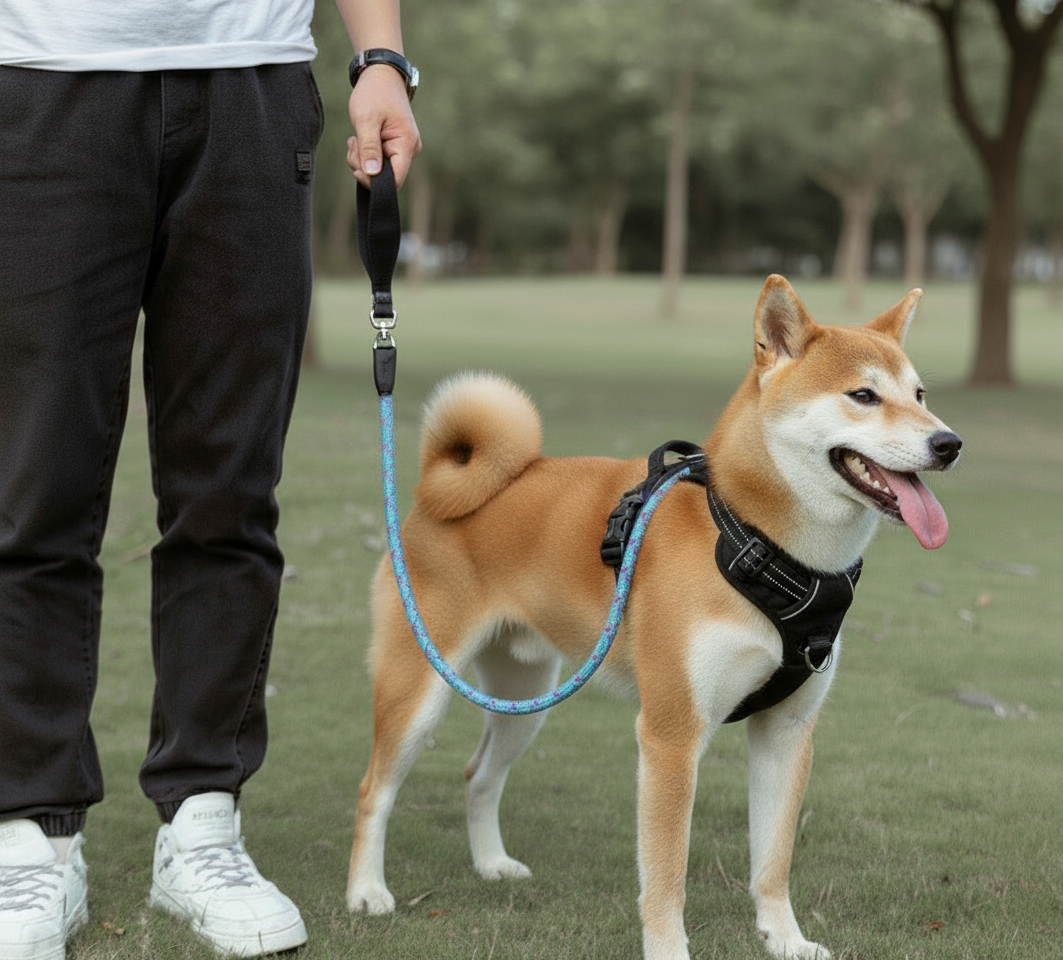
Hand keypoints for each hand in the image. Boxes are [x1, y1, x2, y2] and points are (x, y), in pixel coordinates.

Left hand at [347, 64, 420, 188]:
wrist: (381, 75)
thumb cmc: (375, 93)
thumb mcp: (366, 120)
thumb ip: (369, 148)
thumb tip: (371, 174)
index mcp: (406, 144)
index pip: (395, 180)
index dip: (374, 182)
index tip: (356, 169)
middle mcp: (410, 150)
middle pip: (386, 176)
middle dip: (364, 166)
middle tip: (353, 144)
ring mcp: (403, 149)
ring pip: (380, 170)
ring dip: (362, 159)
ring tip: (356, 138)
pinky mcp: (395, 148)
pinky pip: (379, 161)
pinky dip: (365, 155)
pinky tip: (360, 139)